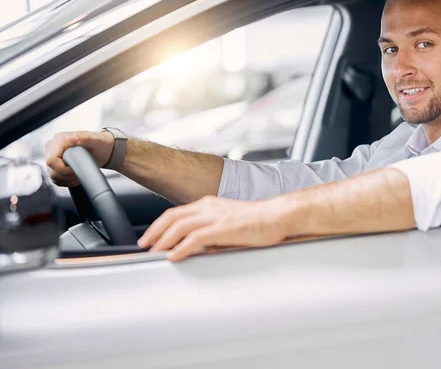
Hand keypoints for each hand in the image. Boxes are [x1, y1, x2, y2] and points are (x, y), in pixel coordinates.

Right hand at [45, 130, 113, 186]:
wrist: (102, 150)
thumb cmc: (99, 143)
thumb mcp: (94, 140)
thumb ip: (83, 138)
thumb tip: (71, 138)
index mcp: (58, 140)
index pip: (51, 160)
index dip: (63, 169)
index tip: (75, 170)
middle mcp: (52, 148)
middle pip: (52, 170)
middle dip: (67, 176)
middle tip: (79, 173)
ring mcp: (53, 157)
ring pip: (53, 176)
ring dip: (67, 180)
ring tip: (79, 175)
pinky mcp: (56, 166)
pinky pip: (56, 179)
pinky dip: (66, 181)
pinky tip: (76, 177)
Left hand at [137, 196, 288, 261]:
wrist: (277, 216)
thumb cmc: (258, 220)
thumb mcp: (229, 220)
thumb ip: (211, 228)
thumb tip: (196, 245)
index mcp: (209, 204)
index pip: (176, 212)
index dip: (160, 225)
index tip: (150, 237)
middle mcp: (209, 207)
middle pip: (173, 217)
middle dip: (155, 232)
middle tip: (144, 246)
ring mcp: (216, 216)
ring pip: (180, 226)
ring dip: (163, 241)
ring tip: (154, 253)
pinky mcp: (224, 228)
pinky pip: (196, 238)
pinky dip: (182, 248)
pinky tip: (174, 257)